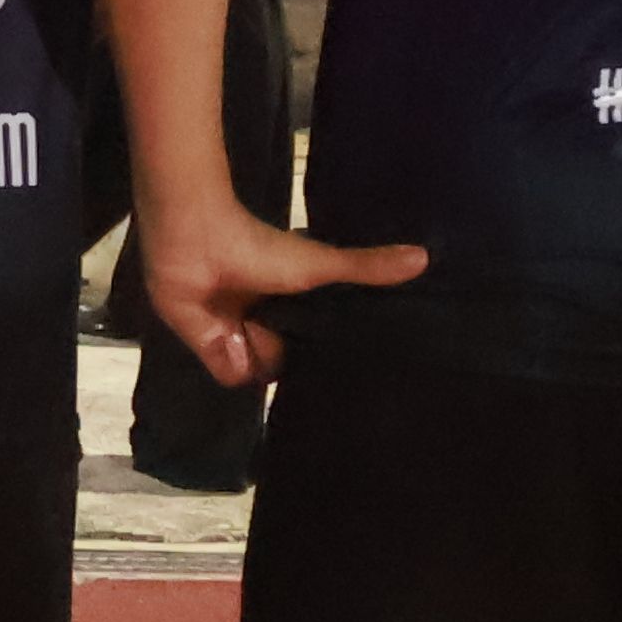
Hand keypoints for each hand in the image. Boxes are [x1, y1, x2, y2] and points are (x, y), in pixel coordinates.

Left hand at [139, 197, 425, 389]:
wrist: (196, 244)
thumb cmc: (261, 251)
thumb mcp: (322, 264)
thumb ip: (367, 268)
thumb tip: (426, 257)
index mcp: (297, 311)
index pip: (321, 347)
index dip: (332, 355)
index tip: (356, 368)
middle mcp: (273, 329)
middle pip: (294, 366)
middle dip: (297, 361)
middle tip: (299, 347)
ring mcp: (242, 341)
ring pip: (264, 375)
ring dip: (261, 351)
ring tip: (252, 320)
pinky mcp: (212, 351)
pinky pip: (232, 377)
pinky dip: (233, 358)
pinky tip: (232, 330)